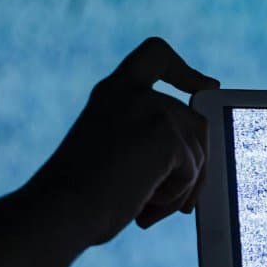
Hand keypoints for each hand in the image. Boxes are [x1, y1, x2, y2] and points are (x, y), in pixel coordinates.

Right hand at [28, 37, 218, 246]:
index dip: (185, 71)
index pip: (156, 56)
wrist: (59, 210)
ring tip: (147, 208)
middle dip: (192, 166)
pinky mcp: (168, 137)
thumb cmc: (79, 195)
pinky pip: (192, 172)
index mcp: (114, 92)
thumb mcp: (113, 150)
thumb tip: (197, 155)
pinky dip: (174, 197)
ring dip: (180, 187)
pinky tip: (144, 208)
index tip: (206, 86)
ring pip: (197, 152)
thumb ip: (147, 138)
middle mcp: (135, 94)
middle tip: (174, 202)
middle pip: (194, 122)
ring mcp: (155, 112)